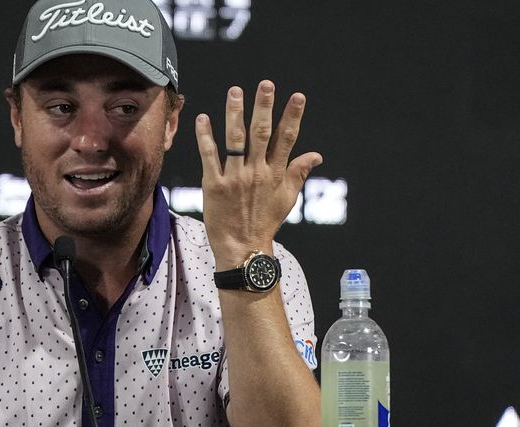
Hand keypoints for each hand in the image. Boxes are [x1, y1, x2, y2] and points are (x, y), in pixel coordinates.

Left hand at [195, 81, 321, 266]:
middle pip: (262, 134)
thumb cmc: (264, 222)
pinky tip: (203, 118)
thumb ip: (299, 172)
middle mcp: (257, 172)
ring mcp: (235, 178)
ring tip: (235, 92)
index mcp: (275, 174)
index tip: (297, 96)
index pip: (287, 139)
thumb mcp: (287, 198)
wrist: (242, 248)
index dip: (292, 116)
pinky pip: (210, 156)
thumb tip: (316, 154)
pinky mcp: (214, 185)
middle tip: (265, 84)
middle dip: (264, 107)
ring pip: (235, 140)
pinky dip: (206, 137)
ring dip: (235, 113)